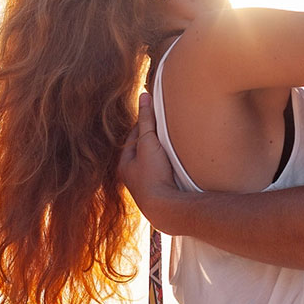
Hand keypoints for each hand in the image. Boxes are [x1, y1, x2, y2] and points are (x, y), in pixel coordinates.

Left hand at [118, 92, 185, 230]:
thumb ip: (147, 120)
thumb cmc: (153, 175)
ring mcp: (147, 187)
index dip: (145, 124)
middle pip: (143, 151)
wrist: (165, 209)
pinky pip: (163, 174)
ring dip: (162, 154)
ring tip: (174, 142)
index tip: (156, 113)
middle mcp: (133, 177)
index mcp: (124, 165)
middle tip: (166, 126)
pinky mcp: (160, 194)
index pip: (134, 137)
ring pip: (153, 163)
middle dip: (153, 139)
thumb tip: (144, 95)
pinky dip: (169, 166)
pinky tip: (179, 163)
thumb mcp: (148, 142)